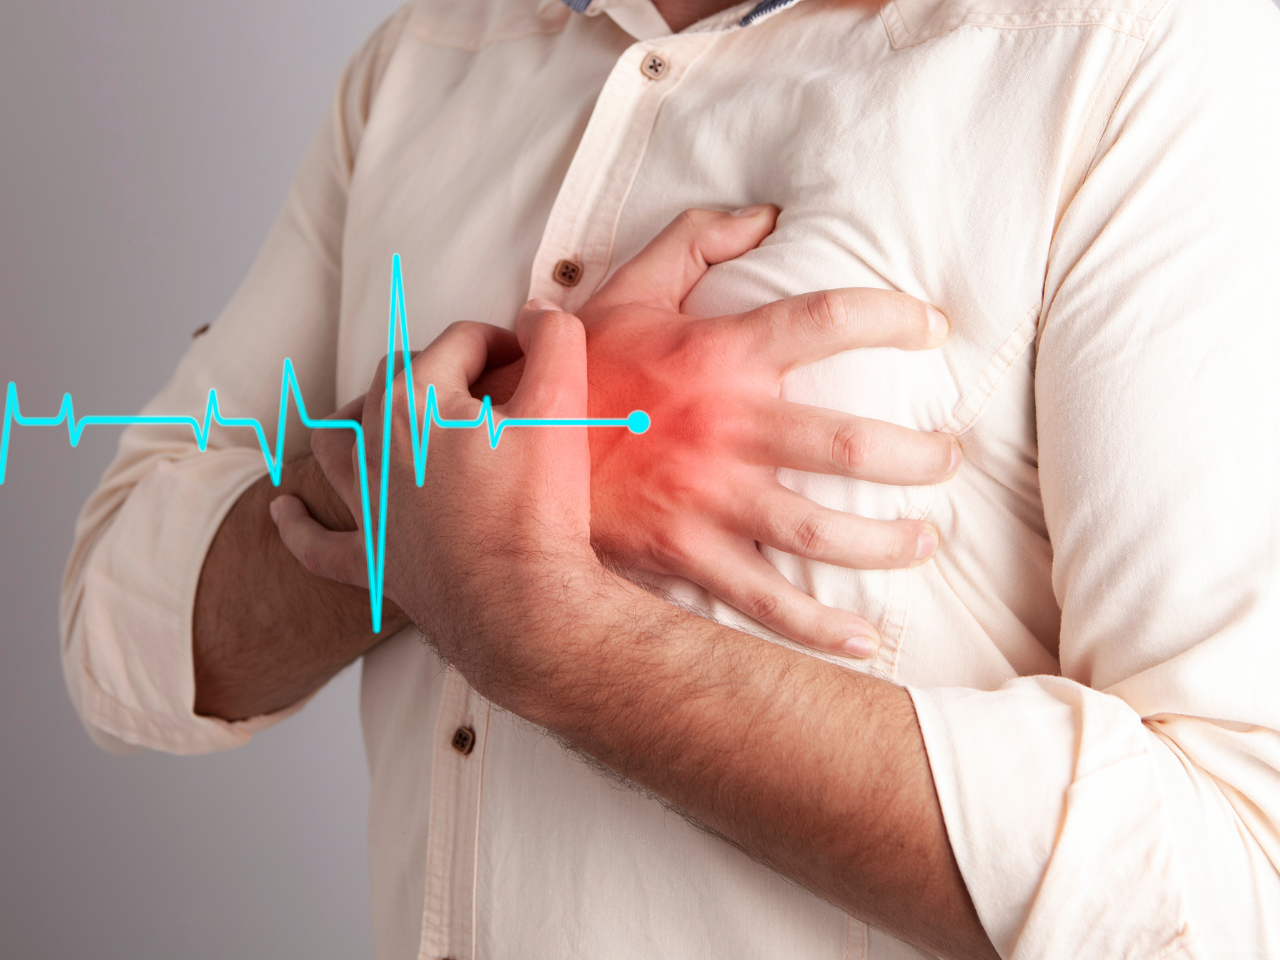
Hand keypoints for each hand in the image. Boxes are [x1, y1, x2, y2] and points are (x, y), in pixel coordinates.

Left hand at [285, 310, 598, 692]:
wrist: (519, 605)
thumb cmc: (536, 507)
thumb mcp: (560, 405)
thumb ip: (554, 340)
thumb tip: (538, 312)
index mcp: (415, 399)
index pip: (460, 342)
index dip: (504, 341)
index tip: (536, 359)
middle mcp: (374, 444)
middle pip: (396, 380)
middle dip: (439, 371)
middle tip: (491, 387)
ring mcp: (366, 504)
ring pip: (336, 444)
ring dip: (352, 423)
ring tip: (376, 417)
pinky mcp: (371, 560)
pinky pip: (318, 542)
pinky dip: (299, 524)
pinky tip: (284, 509)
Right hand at [582, 207, 956, 653]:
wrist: (505, 454)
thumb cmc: (575, 372)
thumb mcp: (626, 292)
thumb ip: (695, 242)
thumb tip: (768, 214)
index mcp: (717, 355)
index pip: (827, 319)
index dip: (895, 317)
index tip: (935, 330)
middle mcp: (724, 429)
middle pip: (848, 445)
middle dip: (918, 457)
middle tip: (950, 458)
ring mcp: (706, 499)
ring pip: (820, 532)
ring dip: (887, 542)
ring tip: (925, 539)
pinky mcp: (684, 554)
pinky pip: (763, 600)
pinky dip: (816, 629)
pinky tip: (862, 642)